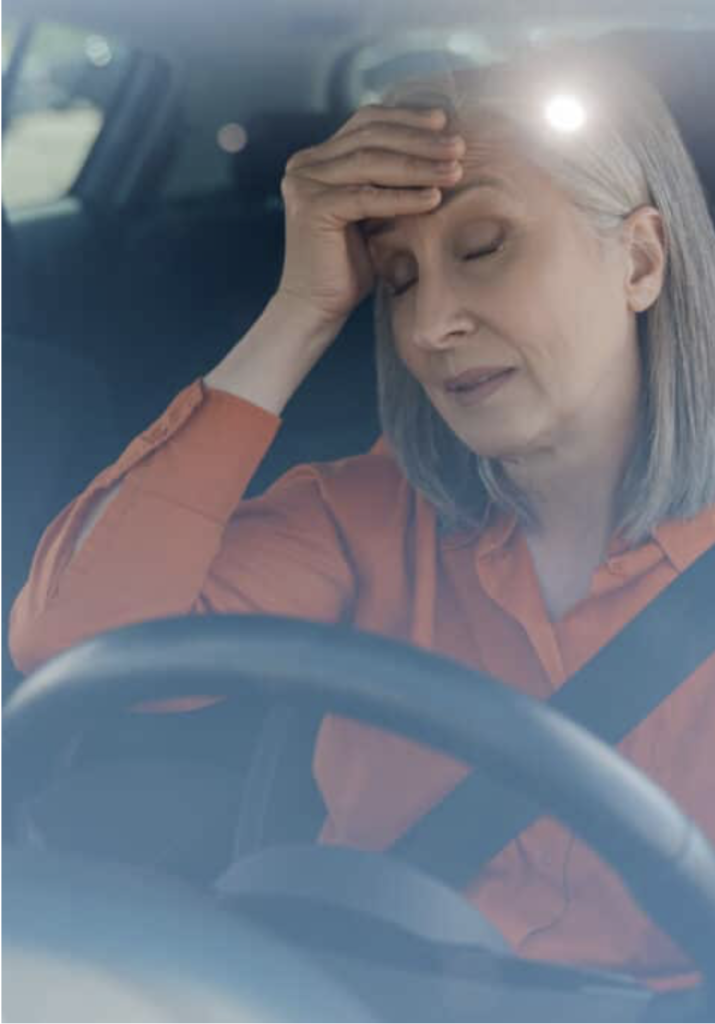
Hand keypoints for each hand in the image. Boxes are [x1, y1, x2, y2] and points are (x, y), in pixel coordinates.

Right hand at [276, 104, 463, 325]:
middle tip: (458, 146)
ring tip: (455, 171)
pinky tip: (434, 199)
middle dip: (419, 140)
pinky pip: (367, 197)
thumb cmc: (348, 266)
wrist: (316, 307)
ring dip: (419, 166)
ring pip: (371, 163)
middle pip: (370, 138)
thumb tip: (438, 151)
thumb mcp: (373, 213)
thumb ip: (388, 181)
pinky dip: (403, 197)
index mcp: (316, 160)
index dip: (405, 118)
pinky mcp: (313, 209)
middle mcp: (304, 166)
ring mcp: (305, 185)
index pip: (365, 124)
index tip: (443, 122)